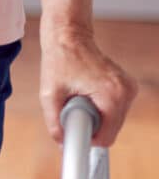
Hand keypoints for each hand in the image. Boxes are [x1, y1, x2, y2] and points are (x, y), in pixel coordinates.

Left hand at [39, 23, 137, 146]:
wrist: (68, 35)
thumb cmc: (59, 59)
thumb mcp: (49, 93)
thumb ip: (54, 122)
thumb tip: (62, 144)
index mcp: (112, 95)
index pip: (106, 137)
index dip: (87, 138)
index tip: (73, 129)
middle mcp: (126, 92)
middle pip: (111, 130)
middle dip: (91, 125)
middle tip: (72, 107)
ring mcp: (129, 88)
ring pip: (114, 121)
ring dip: (96, 116)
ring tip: (79, 96)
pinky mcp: (127, 86)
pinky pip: (115, 110)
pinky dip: (101, 108)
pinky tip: (87, 92)